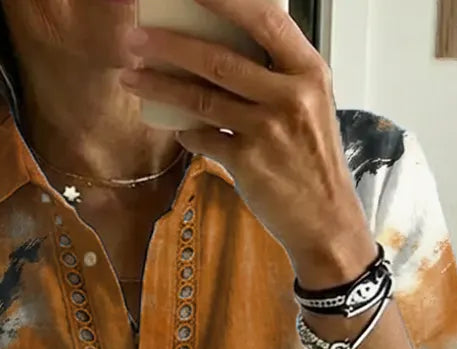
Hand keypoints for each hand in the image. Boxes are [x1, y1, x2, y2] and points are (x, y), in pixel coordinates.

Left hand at [120, 0, 376, 285]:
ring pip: (201, 99)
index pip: (265, 18)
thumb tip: (223, 49)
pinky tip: (175, 128)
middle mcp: (291, 96)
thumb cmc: (312, 160)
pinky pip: (203, 139)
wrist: (326, 220)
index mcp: (309, 71)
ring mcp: (269, 130)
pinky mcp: (249, 163)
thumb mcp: (309, 105)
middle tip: (136, 37)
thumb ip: (276, 76)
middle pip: (220, 59)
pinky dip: (185, 132)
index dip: (224, 0)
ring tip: (130, 75)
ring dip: (160, 85)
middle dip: (170, 44)